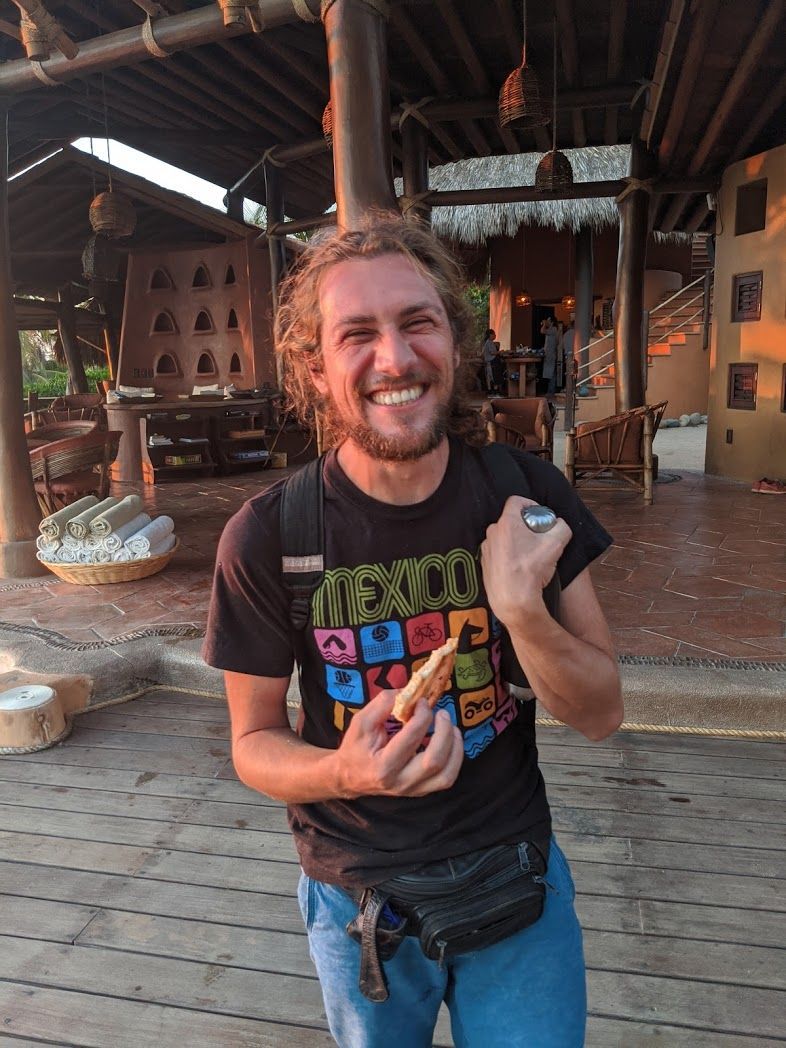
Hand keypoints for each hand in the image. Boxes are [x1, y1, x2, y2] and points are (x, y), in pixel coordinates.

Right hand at [332, 690, 463, 799]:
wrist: (350, 777)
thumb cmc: (355, 748)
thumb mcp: (361, 722)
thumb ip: (383, 704)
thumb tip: (408, 691)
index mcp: (383, 766)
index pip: (411, 738)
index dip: (422, 716)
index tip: (422, 702)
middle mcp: (400, 782)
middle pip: (434, 761)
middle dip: (444, 733)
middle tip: (442, 713)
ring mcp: (413, 790)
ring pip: (446, 775)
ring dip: (455, 748)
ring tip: (452, 728)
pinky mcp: (421, 791)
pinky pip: (446, 779)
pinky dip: (454, 759)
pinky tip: (450, 743)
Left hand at [481, 496, 571, 627]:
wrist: (513, 600)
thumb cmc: (531, 570)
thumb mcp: (557, 543)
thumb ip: (561, 526)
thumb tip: (558, 524)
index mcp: (506, 522)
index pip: (516, 501)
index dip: (531, 505)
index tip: (540, 516)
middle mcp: (492, 533)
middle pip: (511, 521)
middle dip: (526, 527)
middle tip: (538, 539)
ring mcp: (486, 549)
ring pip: (504, 538)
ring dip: (517, 542)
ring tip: (530, 557)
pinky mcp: (484, 564)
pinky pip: (498, 553)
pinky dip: (508, 556)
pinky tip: (519, 569)